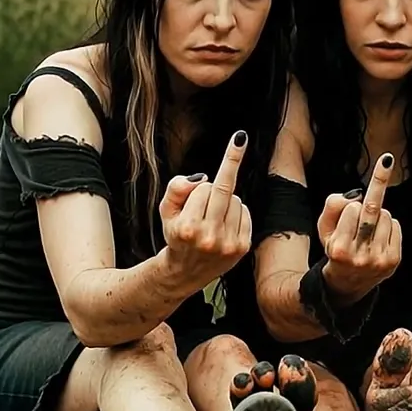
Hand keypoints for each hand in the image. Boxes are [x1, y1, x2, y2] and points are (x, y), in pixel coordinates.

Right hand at [159, 130, 253, 288]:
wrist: (185, 271)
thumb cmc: (176, 234)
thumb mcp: (166, 210)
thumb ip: (177, 188)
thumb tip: (201, 178)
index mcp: (187, 228)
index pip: (203, 188)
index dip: (211, 174)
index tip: (240, 138)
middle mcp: (209, 238)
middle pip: (223, 191)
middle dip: (219, 181)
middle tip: (223, 167)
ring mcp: (228, 244)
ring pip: (236, 200)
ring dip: (225, 201)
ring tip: (211, 217)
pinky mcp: (242, 247)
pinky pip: (245, 212)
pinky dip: (235, 212)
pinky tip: (223, 224)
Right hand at [316, 152, 402, 299]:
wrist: (348, 282)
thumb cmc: (336, 247)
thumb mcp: (324, 228)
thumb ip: (333, 207)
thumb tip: (356, 196)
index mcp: (340, 249)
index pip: (352, 210)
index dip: (352, 204)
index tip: (384, 162)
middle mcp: (360, 256)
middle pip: (372, 210)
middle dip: (378, 185)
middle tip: (386, 160)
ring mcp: (379, 260)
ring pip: (386, 216)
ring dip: (377, 215)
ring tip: (367, 230)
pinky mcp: (394, 260)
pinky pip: (396, 225)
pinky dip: (388, 225)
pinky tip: (378, 237)